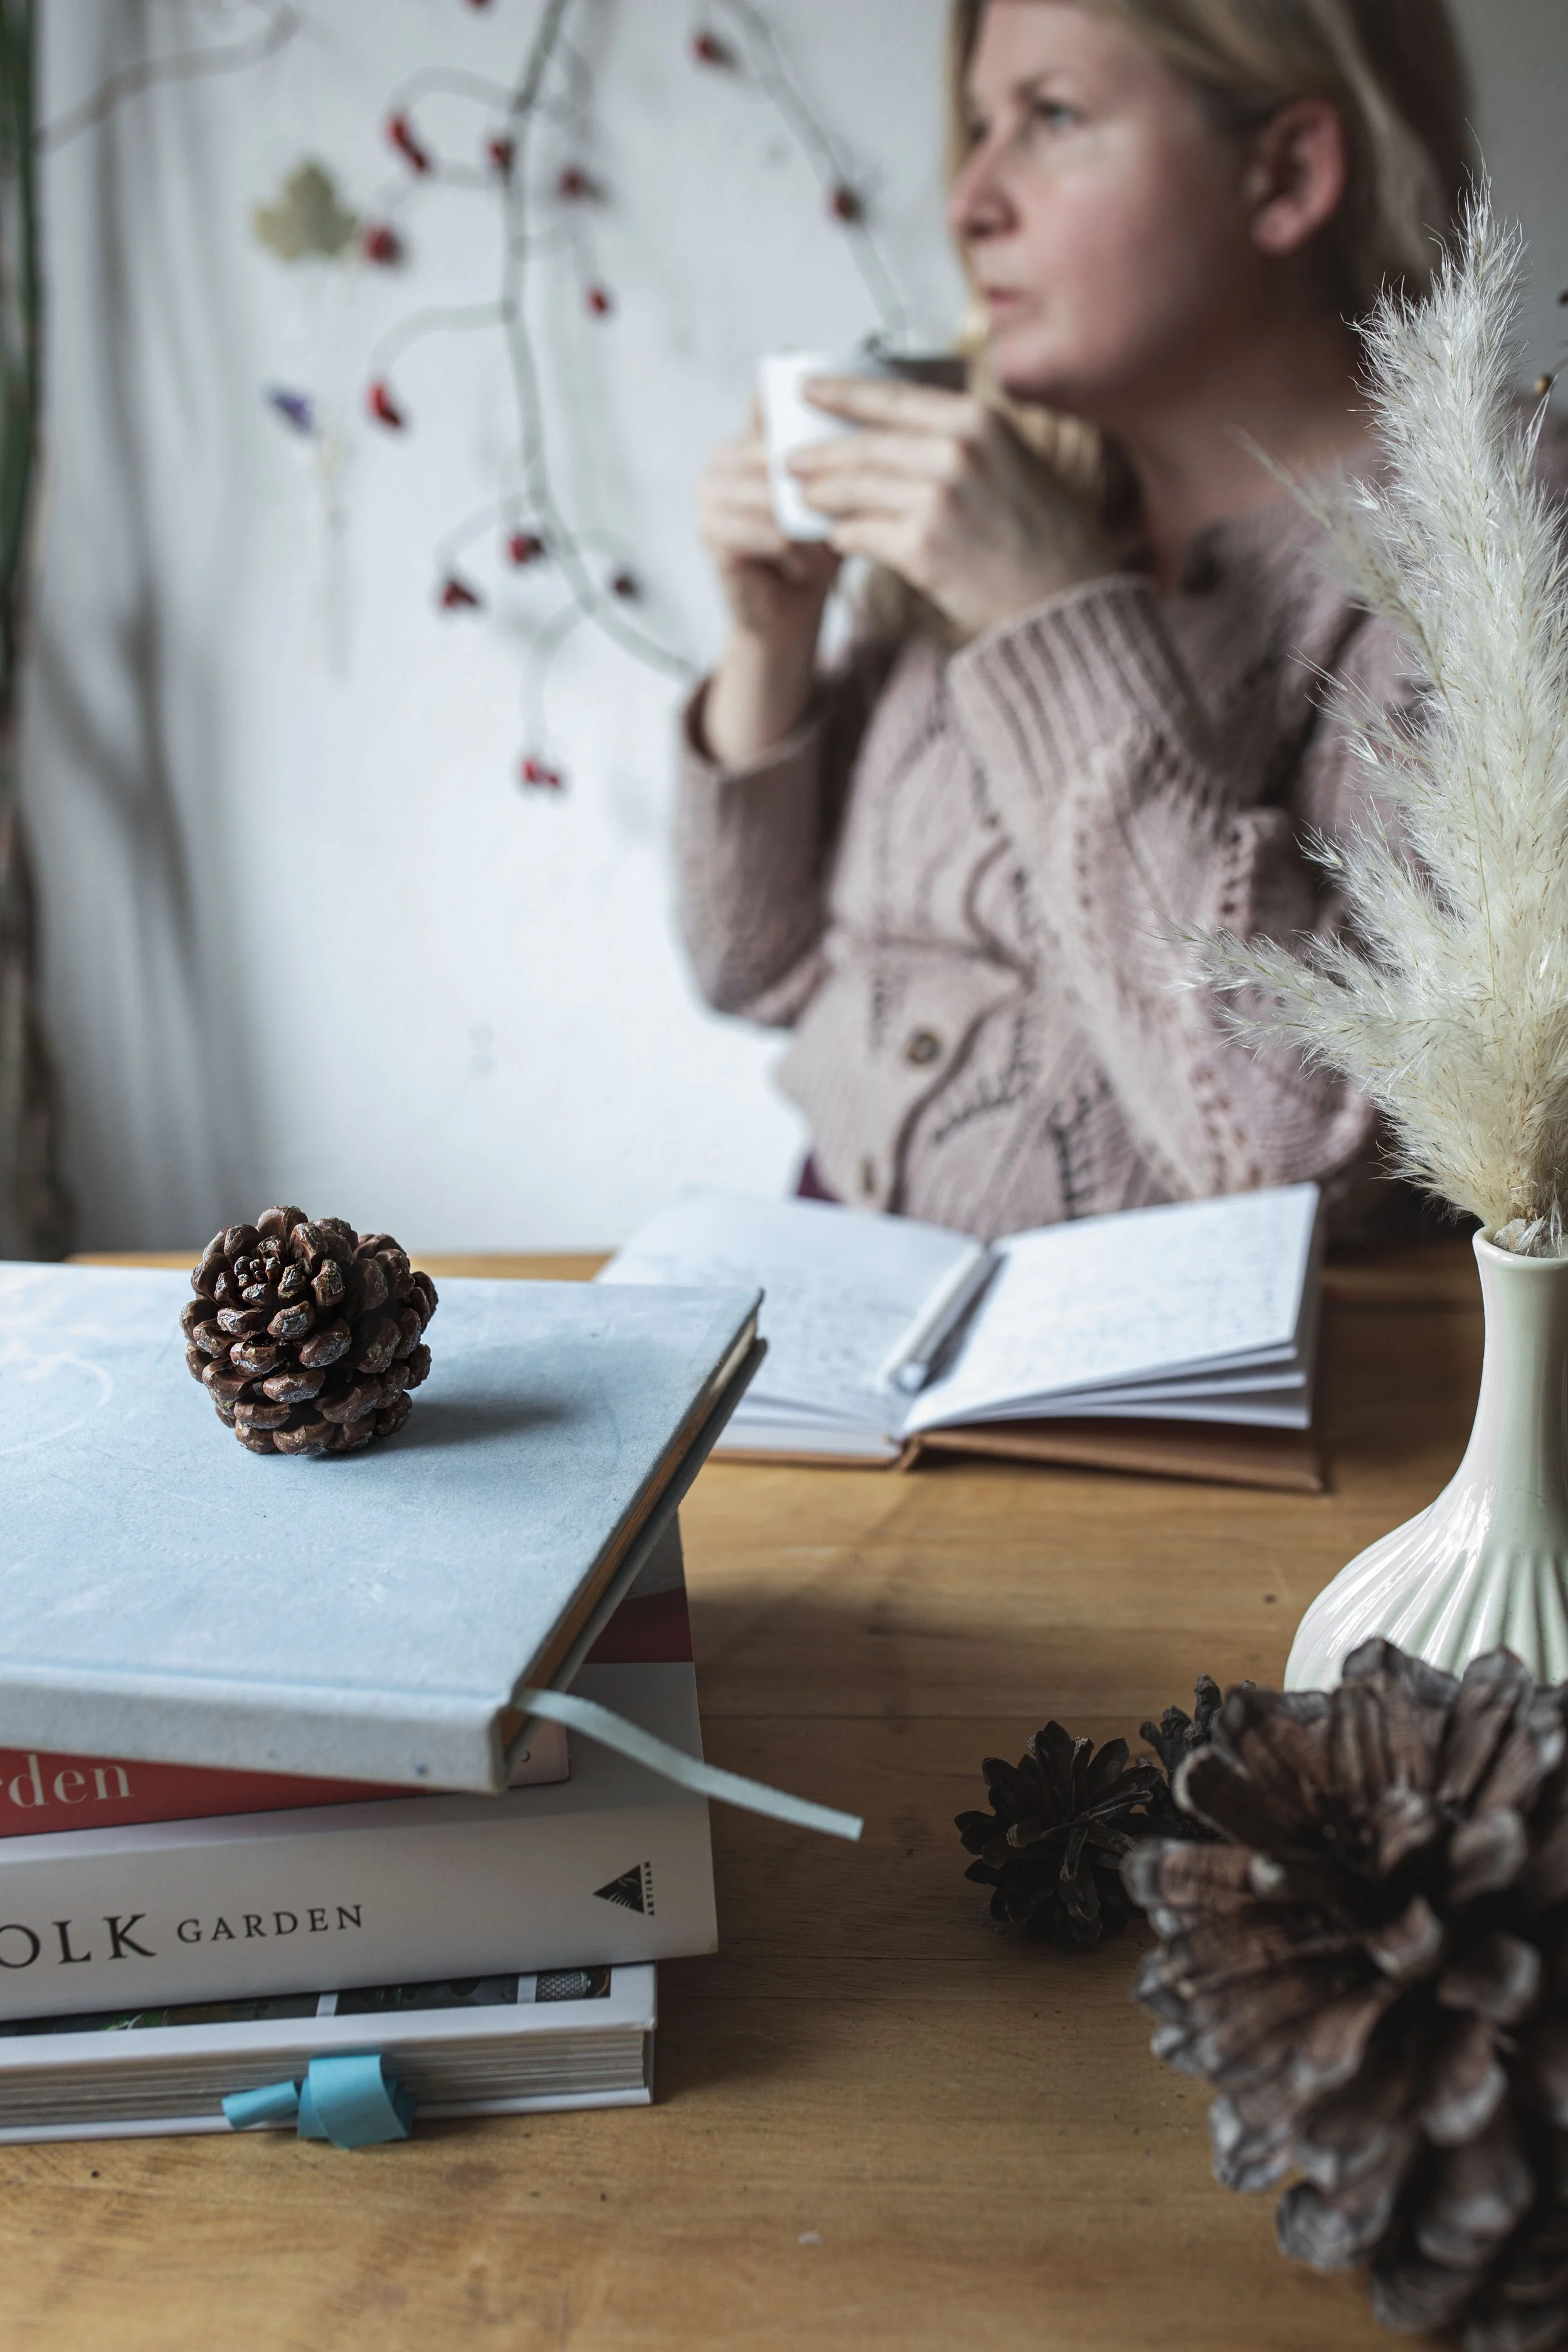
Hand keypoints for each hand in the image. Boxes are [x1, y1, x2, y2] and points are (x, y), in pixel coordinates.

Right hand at [698, 407, 840, 648]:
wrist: (787, 611)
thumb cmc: (816, 548)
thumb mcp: (835, 496)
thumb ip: (842, 459)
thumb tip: (882, 418)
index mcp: (749, 438)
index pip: (775, 403)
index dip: (812, 411)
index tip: (852, 438)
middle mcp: (722, 458)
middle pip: (779, 453)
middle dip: (821, 481)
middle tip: (854, 508)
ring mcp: (709, 493)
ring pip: (775, 494)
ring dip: (808, 524)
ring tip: (824, 548)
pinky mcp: (709, 532)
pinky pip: (765, 531)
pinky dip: (792, 553)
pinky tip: (801, 570)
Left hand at [789, 376, 1110, 636]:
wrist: (1065, 592)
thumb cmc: (1040, 527)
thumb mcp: (1011, 457)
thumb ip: (960, 436)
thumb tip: (895, 428)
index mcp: (977, 421)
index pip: (891, 398)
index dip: (842, 392)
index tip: (807, 388)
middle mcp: (956, 453)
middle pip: (864, 446)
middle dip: (819, 454)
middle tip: (790, 461)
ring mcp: (938, 501)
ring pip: (855, 491)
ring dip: (823, 496)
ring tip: (805, 499)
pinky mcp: (924, 549)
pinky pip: (864, 535)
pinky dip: (846, 536)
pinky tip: (839, 538)